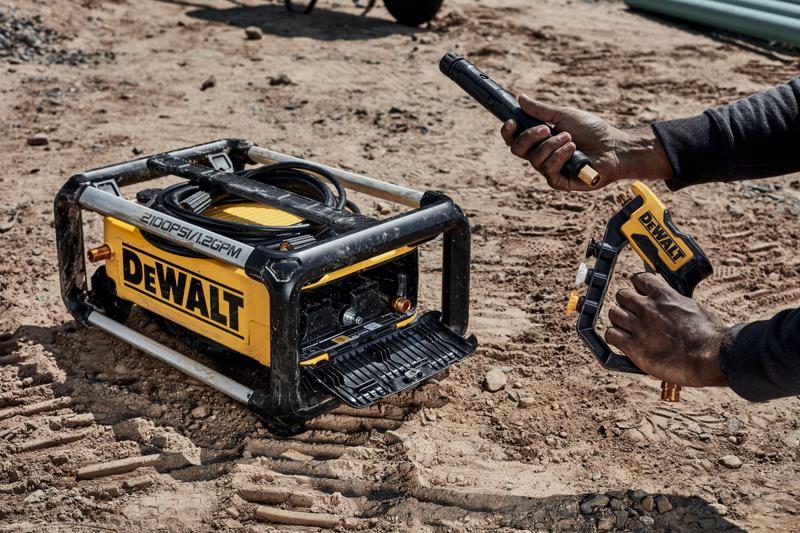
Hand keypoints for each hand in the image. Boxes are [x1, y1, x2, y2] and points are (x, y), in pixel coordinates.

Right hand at [499, 95, 672, 190]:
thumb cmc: (593, 131)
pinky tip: (573, 149)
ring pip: (535, 159)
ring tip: (570, 138)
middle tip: (547, 129)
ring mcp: (549, 170)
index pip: (515, 139)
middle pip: (518, 150)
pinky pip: (548, 170)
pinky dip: (560, 156)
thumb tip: (521, 99)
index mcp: (539, 141)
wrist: (614, 146)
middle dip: (530, 137)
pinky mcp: (559, 181)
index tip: (512, 121)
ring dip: (552, 145)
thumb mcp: (564, 115)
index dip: (509, 132)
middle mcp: (541, 156)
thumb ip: (541, 110)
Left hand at [605, 273, 726, 386]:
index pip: (639, 278)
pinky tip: (622, 341)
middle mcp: (647, 308)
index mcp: (664, 296)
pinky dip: (614, 337)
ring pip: (613, 314)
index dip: (638, 287)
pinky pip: (610, 335)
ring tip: (628, 328)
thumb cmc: (709, 336)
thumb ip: (677, 304)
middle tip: (634, 314)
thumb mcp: (694, 309)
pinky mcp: (633, 346)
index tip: (641, 293)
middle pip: (622, 296)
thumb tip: (674, 306)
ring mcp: (638, 326)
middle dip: (626, 304)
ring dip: (619, 320)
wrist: (710, 357)